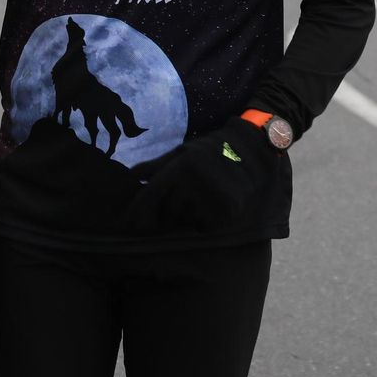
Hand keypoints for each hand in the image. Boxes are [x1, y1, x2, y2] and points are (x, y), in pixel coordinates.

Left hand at [126, 118, 278, 231]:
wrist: (250, 150)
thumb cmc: (209, 150)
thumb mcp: (180, 152)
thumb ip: (155, 166)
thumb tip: (130, 175)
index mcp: (179, 167)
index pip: (150, 196)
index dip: (136, 212)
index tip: (126, 226)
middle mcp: (193, 183)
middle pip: (167, 212)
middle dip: (167, 212)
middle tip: (179, 202)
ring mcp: (211, 197)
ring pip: (185, 221)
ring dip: (186, 216)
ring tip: (197, 200)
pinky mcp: (226, 209)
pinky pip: (204, 226)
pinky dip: (203, 222)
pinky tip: (209, 207)